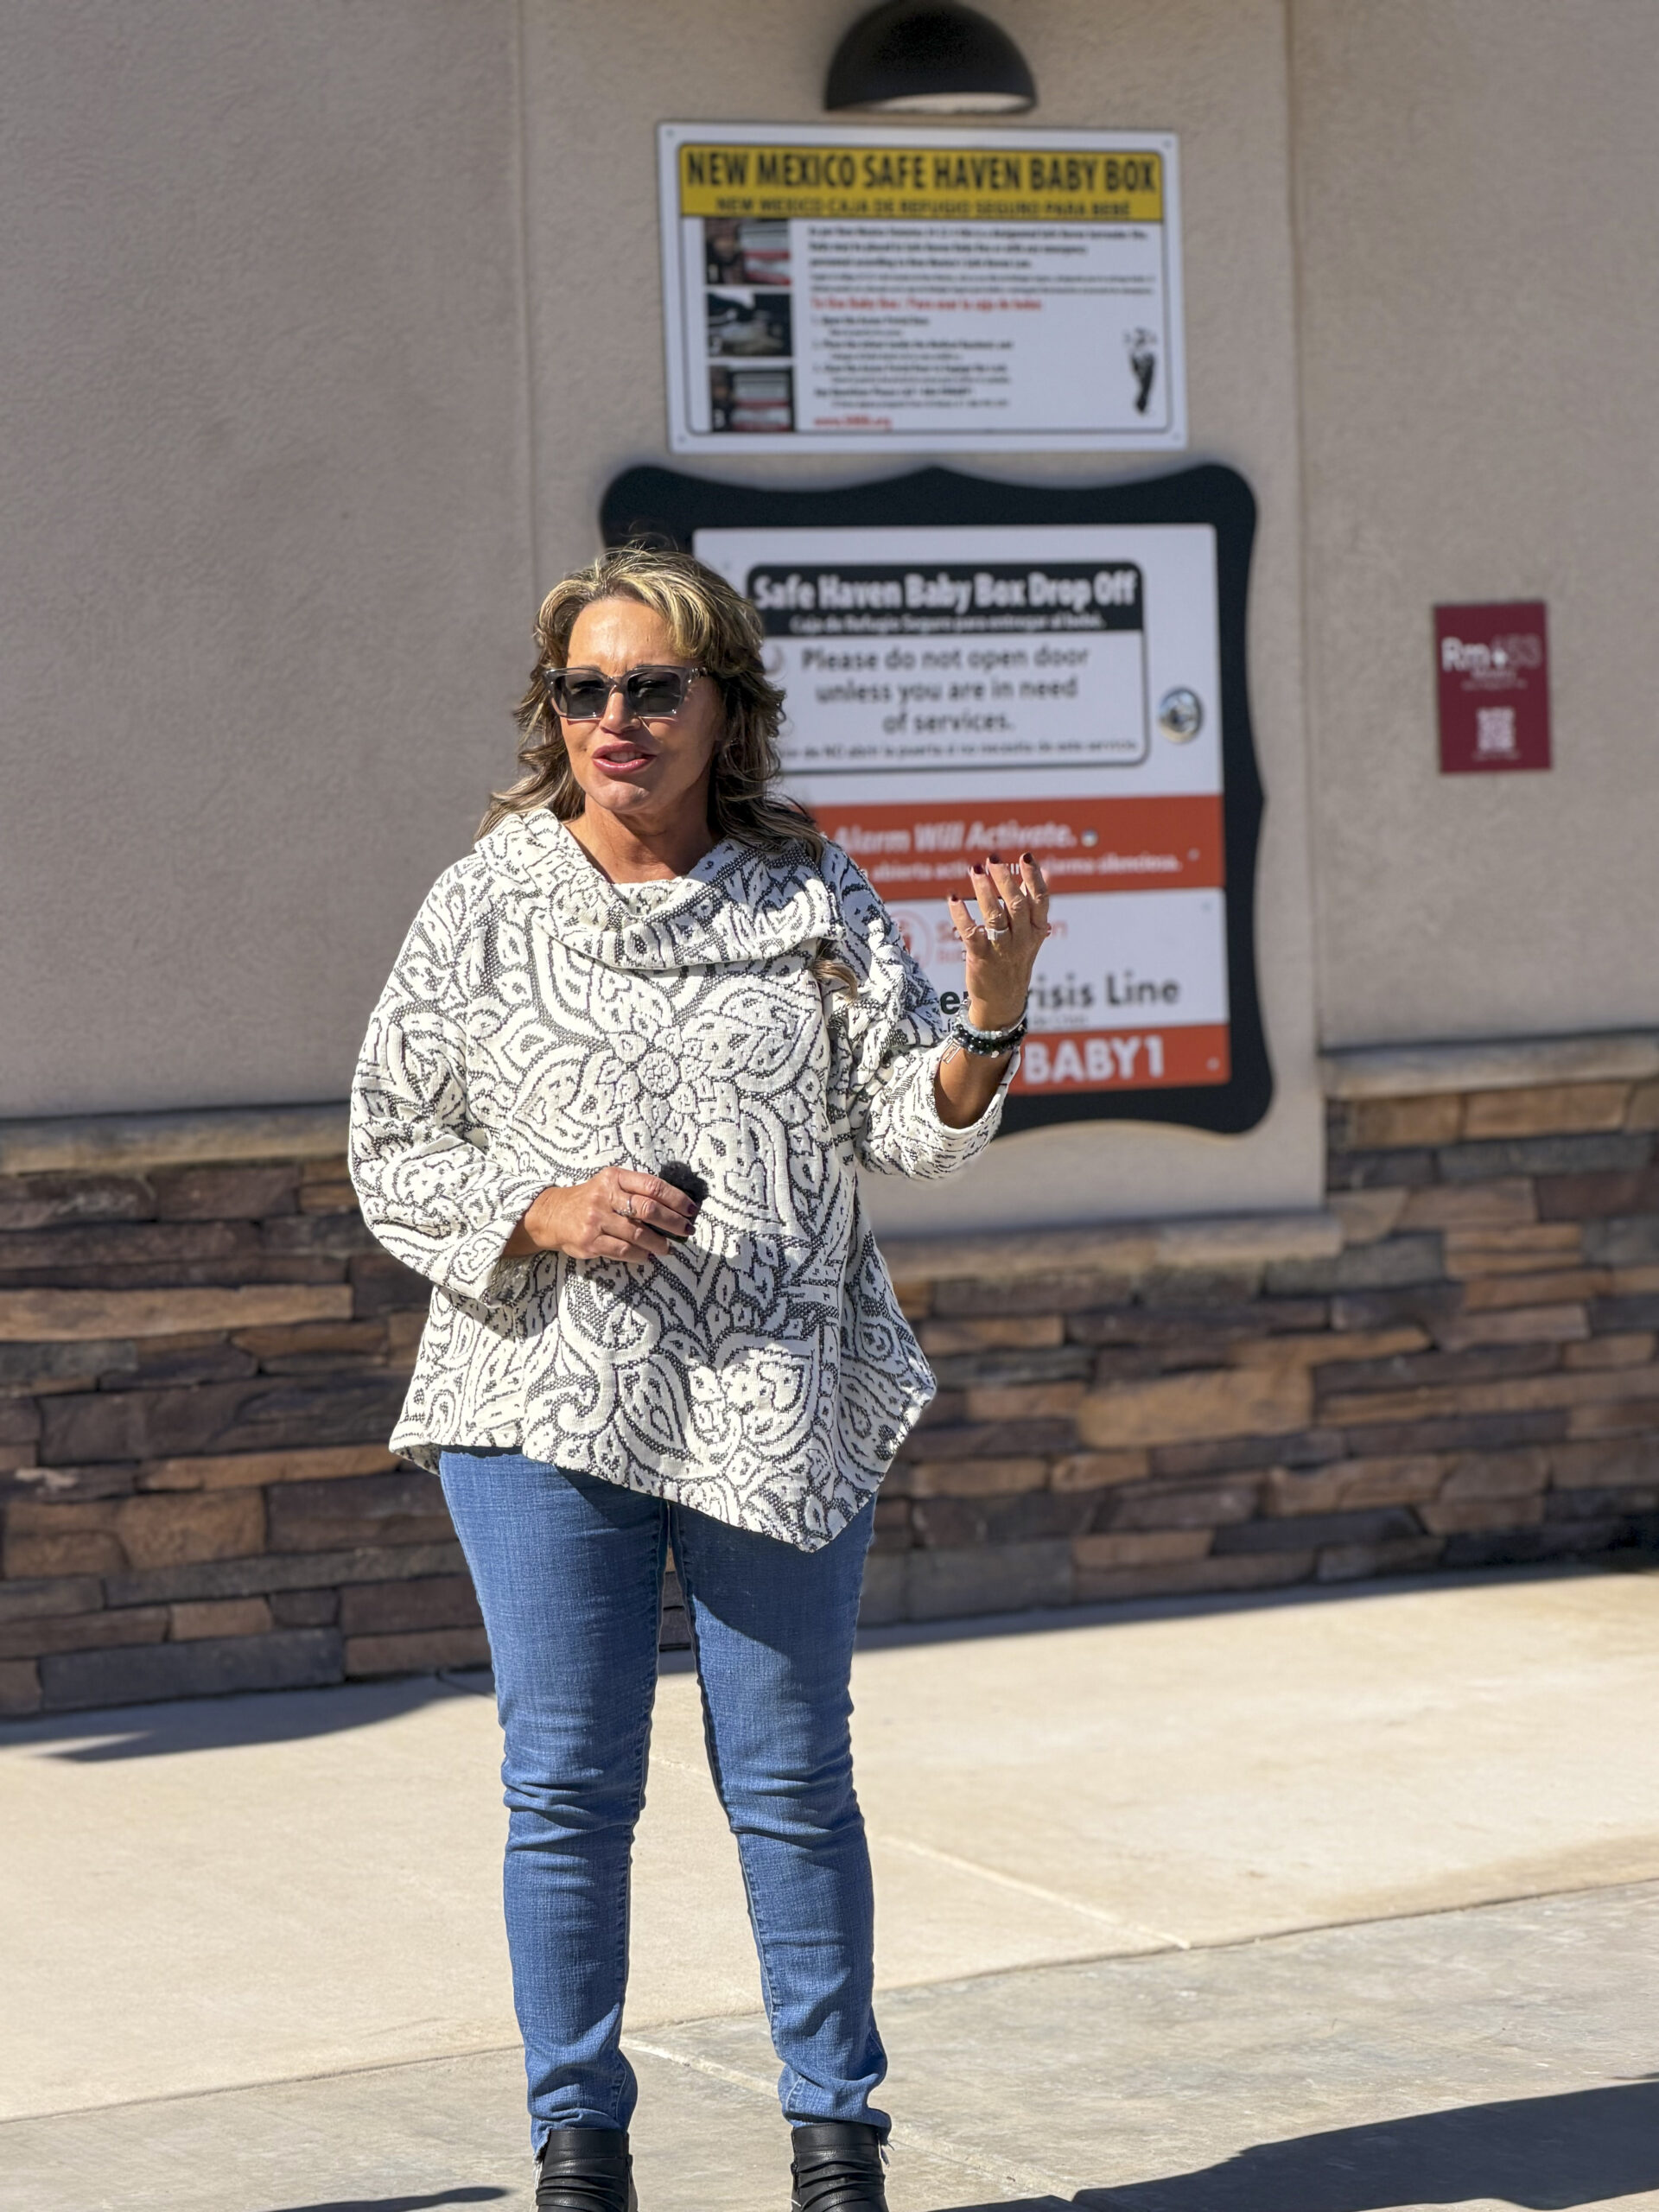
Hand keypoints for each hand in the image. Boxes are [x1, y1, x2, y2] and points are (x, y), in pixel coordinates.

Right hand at [504, 1167, 698, 1261]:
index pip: (652, 1186)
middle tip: (686, 1230)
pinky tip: (647, 1256)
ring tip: (668, 1248)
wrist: (552, 1215)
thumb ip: (636, 1191)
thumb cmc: (589, 1199)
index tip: (691, 1209)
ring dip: (659, 1243)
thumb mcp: (609, 1185)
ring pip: (638, 1234)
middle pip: (648, 1209)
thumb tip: (673, 1208)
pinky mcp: (590, 1241)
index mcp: (614, 1178)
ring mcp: (596, 1219)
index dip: (676, 1199)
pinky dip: (639, 1255)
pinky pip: (622, 1251)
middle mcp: (605, 1196)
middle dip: (673, 1222)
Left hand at [945, 851, 1051, 1029]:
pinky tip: (953, 898)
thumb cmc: (1015, 960)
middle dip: (1005, 879)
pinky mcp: (981, 958)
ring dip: (984, 891)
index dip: (1034, 877)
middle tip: (992, 859)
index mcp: (1037, 929)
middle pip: (1017, 904)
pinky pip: (971, 933)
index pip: (1040, 899)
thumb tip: (1043, 869)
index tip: (1025, 856)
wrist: (1003, 1001)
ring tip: (975, 870)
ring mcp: (1002, 950)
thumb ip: (1034, 902)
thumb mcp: (1031, 933)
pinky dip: (961, 915)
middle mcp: (1022, 939)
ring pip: (994, 916)